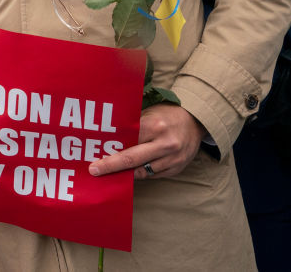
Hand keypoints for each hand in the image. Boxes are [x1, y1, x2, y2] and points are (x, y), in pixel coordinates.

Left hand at [88, 103, 205, 179]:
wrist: (196, 122)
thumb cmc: (167, 115)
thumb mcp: (150, 113)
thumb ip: (133, 127)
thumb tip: (109, 139)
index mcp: (156, 126)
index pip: (128, 141)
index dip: (110, 150)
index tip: (96, 157)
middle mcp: (165, 144)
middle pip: (132, 160)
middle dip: (111, 166)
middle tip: (95, 171)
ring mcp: (172, 159)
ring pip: (142, 172)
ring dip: (126, 173)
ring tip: (111, 172)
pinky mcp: (177, 169)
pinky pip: (153, 175)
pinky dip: (141, 173)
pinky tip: (130, 172)